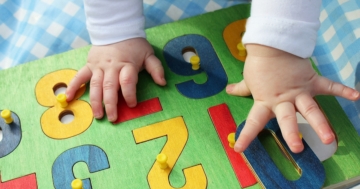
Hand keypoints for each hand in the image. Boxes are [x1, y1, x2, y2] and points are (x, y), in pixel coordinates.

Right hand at [66, 38, 165, 121]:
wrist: (116, 29)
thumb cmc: (134, 45)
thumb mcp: (148, 54)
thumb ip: (156, 69)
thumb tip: (163, 83)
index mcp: (127, 65)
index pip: (127, 82)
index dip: (130, 94)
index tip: (132, 105)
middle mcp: (112, 67)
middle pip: (110, 87)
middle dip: (111, 104)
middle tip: (112, 118)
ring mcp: (99, 66)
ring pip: (95, 85)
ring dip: (95, 101)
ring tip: (98, 116)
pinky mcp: (90, 65)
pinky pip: (80, 76)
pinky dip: (73, 86)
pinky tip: (68, 98)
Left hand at [226, 44, 359, 152]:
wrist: (271, 44)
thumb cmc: (259, 64)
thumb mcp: (248, 79)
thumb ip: (241, 88)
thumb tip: (228, 90)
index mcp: (265, 101)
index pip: (254, 122)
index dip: (246, 136)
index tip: (239, 149)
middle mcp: (282, 100)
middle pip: (287, 119)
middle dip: (292, 134)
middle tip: (297, 149)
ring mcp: (298, 91)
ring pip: (310, 109)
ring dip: (319, 123)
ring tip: (328, 138)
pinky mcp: (310, 81)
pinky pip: (328, 86)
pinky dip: (342, 90)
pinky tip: (355, 97)